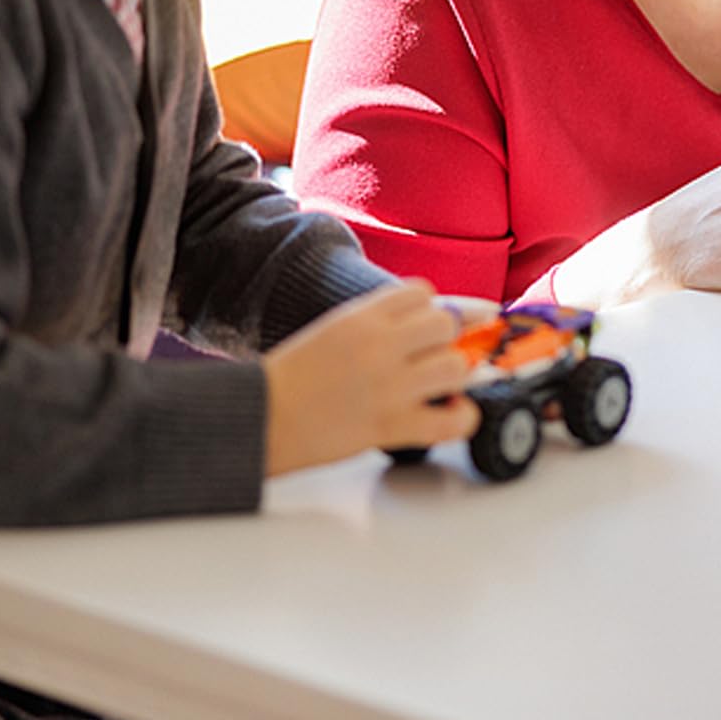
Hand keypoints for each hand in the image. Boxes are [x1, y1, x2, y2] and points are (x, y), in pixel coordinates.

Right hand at [262, 281, 475, 477]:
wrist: (259, 419)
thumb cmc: (291, 378)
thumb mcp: (333, 330)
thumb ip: (376, 322)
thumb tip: (427, 319)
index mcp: (360, 318)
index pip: (421, 293)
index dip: (428, 309)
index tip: (426, 325)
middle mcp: (379, 346)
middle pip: (447, 324)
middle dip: (446, 339)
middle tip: (433, 356)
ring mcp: (388, 387)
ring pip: (456, 366)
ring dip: (454, 375)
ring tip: (439, 385)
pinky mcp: (391, 426)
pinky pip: (451, 421)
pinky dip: (461, 419)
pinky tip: (452, 413)